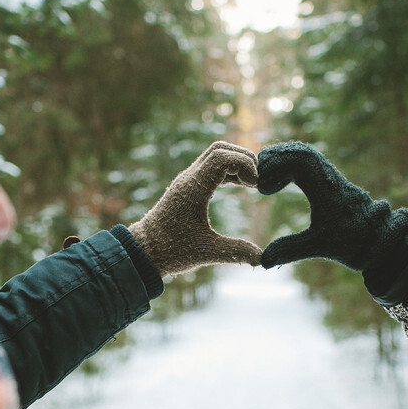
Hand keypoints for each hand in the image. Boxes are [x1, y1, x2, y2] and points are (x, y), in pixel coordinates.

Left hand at [129, 141, 262, 276]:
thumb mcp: (207, 252)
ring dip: (236, 163)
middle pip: (220, 149)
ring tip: (252, 184)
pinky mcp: (187, 187)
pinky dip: (228, 171)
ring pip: (215, 155)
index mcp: (193, 188)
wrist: (144, 251)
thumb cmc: (172, 251)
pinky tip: (241, 186)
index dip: (244, 165)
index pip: (222, 157)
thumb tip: (263, 259)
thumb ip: (236, 252)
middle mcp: (189, 178)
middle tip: (258, 181)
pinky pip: (211, 167)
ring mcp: (187, 181)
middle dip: (243, 159)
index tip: (256, 186)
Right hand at [257, 141, 407, 272]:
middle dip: (276, 159)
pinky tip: (280, 182)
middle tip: (258, 177)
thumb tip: (264, 260)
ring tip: (266, 178)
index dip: (276, 166)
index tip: (263, 188)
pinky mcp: (334, 184)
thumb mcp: (318, 246)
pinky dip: (293, 167)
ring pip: (308, 156)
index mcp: (326, 187)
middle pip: (301, 152)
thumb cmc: (355, 243)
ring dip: (284, 161)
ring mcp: (333, 179)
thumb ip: (290, 249)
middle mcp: (330, 177)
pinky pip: (312, 164)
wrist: (385, 242)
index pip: (299, 159)